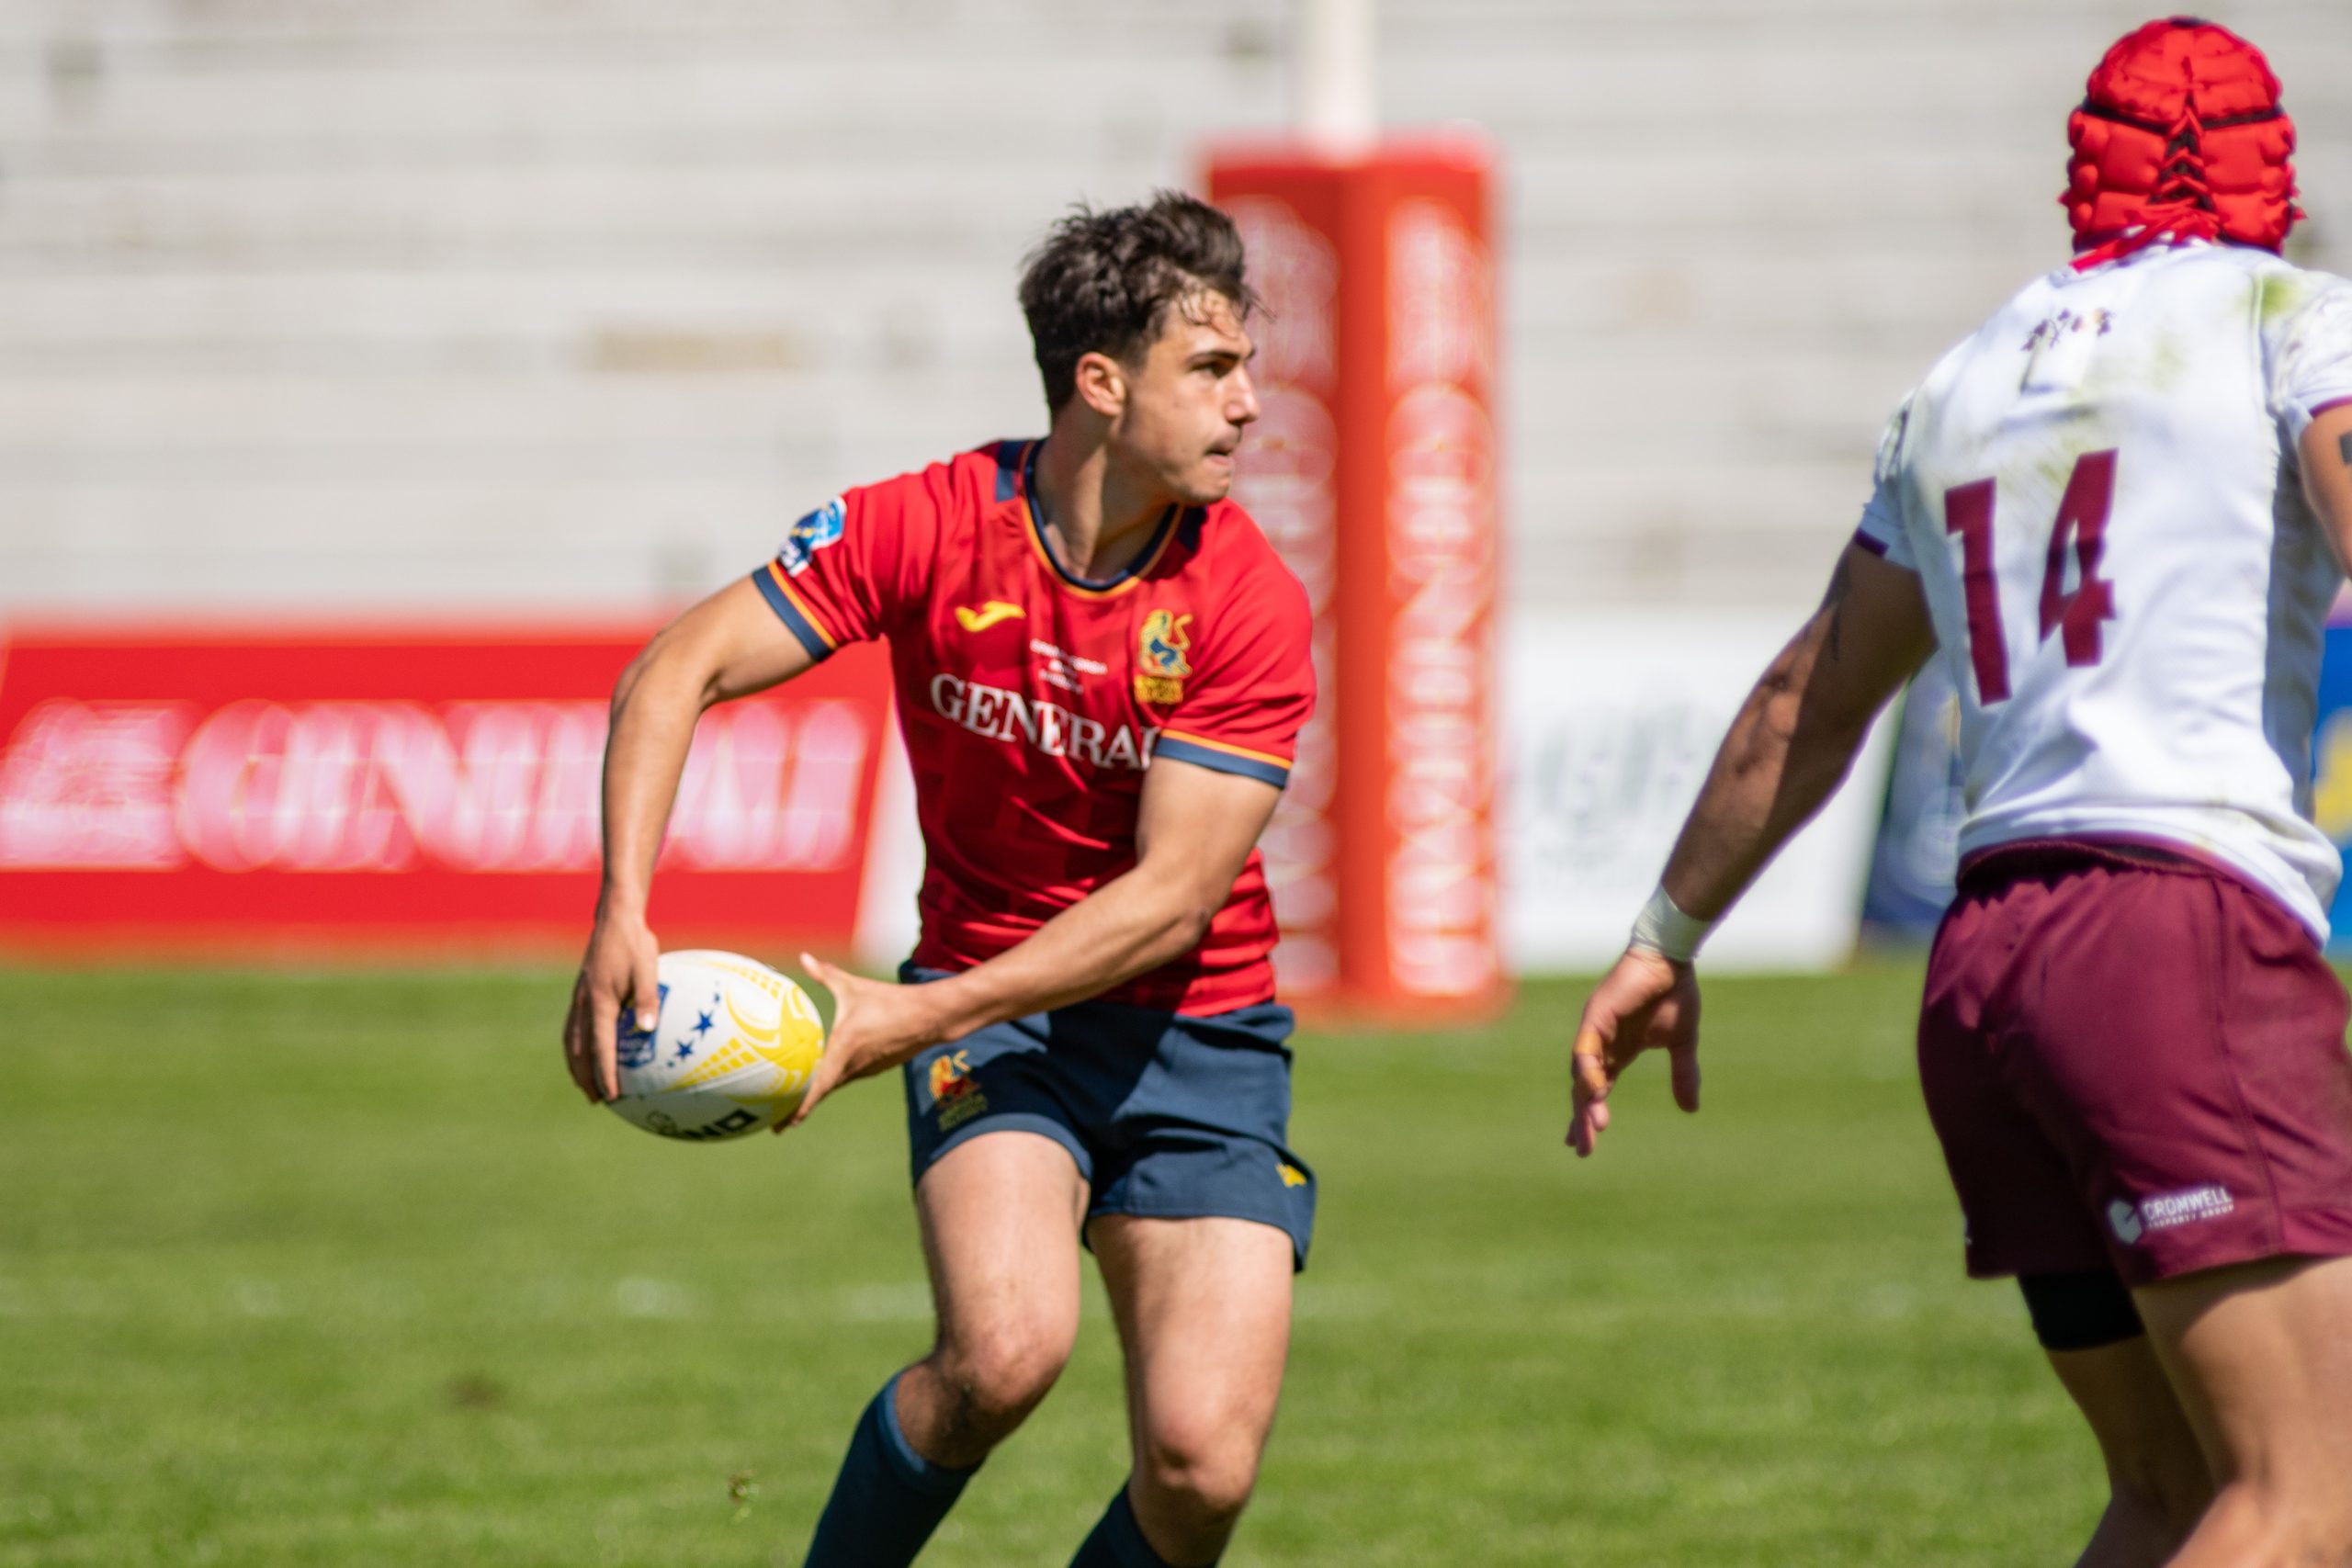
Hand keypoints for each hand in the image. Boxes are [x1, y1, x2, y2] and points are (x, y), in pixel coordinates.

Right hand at [562, 911, 660, 1103]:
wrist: (615, 919)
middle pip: (578, 1050)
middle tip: (596, 1100)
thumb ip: (648, 999)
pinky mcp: (581, 993)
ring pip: (571, 1040)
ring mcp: (578, 998)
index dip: (604, 1073)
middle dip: (585, 1077)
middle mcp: (583, 1004)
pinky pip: (573, 1027)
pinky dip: (576, 1047)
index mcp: (599, 1002)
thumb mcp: (648, 968)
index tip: (612, 1095)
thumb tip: (648, 1029)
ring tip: (586, 1085)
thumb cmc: (636, 944)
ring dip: (576, 1065)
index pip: (600, 1047)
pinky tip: (586, 1053)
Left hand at [781, 953, 952, 1130]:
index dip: (798, 1109)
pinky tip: (825, 1071)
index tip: (780, 1126)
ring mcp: (866, 1069)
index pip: (817, 1088)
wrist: (930, 1018)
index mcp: (843, 1052)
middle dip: (799, 1107)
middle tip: (776, 1119)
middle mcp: (853, 1067)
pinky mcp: (876, 1066)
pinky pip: (849, 1075)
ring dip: (816, 1092)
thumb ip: (826, 975)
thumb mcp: (854, 987)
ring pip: (835, 1083)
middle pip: (821, 1092)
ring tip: (793, 1098)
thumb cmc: (890, 1001)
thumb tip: (804, 957)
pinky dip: (833, 1078)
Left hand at [1567, 947, 1700, 1157]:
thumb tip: (1690, 1110)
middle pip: (1584, 1088)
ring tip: (1592, 1129)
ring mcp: (1595, 1030)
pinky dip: (1587, 1070)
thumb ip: (1683, 1074)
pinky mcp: (1596, 1016)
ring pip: (1581, 1073)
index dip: (1590, 1114)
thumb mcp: (1682, 1043)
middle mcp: (1600, 1043)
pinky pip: (1585, 1049)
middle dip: (1581, 1118)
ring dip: (1585, 1102)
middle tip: (1581, 1149)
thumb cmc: (1675, 993)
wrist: (1673, 959)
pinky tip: (1592, 1092)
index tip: (1586, 1143)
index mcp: (1618, 1050)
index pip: (1597, 1088)